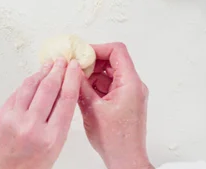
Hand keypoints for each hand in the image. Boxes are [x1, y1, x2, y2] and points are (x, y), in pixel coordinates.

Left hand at [0, 58, 83, 168]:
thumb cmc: (31, 164)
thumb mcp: (54, 147)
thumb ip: (60, 121)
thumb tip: (64, 92)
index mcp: (51, 137)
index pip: (66, 99)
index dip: (72, 79)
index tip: (75, 68)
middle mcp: (33, 126)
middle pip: (49, 88)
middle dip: (58, 70)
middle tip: (64, 60)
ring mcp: (15, 118)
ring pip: (31, 85)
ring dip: (43, 71)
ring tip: (50, 63)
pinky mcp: (3, 114)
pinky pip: (18, 92)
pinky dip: (29, 82)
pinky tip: (35, 76)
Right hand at [78, 43, 152, 168]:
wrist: (125, 160)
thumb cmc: (115, 141)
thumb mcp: (92, 108)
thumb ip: (80, 85)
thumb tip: (72, 69)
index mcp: (130, 83)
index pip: (117, 51)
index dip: (97, 48)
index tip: (81, 53)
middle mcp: (133, 86)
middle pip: (113, 61)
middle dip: (92, 62)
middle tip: (74, 67)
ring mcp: (129, 94)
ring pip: (109, 74)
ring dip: (92, 75)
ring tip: (75, 81)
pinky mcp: (124, 102)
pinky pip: (109, 86)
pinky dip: (95, 86)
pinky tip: (82, 92)